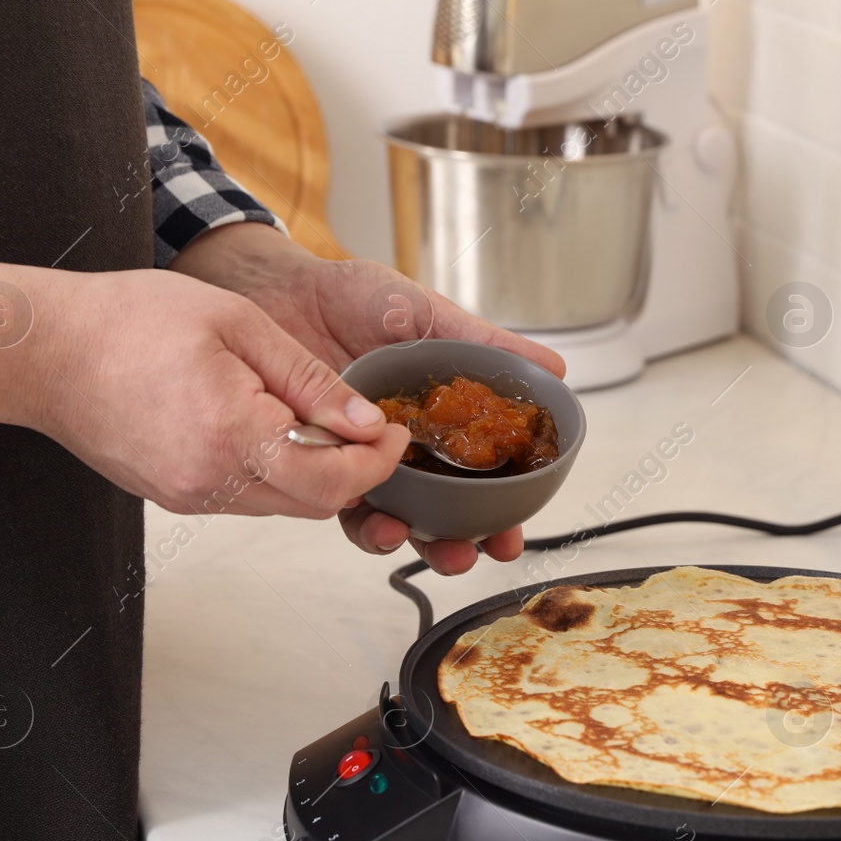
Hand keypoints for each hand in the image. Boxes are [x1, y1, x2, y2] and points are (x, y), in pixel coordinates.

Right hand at [0, 235, 410, 520]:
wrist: (40, 350)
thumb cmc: (126, 322)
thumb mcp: (238, 326)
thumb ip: (309, 379)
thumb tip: (365, 421)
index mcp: (232, 437)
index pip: (334, 480)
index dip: (378, 462)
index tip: (394, 433)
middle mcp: (210, 483)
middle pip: (313, 501)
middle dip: (354, 470)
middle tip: (371, 429)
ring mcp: (188, 496)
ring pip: (282, 503)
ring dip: (315, 471)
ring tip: (323, 421)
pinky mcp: (173, 496)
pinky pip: (246, 496)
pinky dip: (275, 470)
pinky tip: (274, 429)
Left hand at [170, 222, 565, 573]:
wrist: (288, 288)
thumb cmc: (355, 297)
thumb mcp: (429, 316)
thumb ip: (484, 344)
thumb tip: (552, 366)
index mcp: (440, 422)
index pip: (478, 482)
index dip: (498, 515)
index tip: (510, 537)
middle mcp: (404, 448)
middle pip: (439, 514)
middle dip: (455, 545)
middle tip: (467, 552)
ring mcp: (360, 456)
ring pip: (388, 515)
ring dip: (400, 538)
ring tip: (404, 535)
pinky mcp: (317, 457)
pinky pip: (334, 495)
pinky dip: (349, 508)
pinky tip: (359, 504)